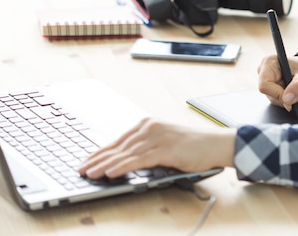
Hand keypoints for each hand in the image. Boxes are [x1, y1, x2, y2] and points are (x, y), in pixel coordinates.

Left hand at [77, 118, 235, 178]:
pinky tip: (111, 173)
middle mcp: (151, 127)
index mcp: (149, 124)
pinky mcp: (166, 149)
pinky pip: (139, 160)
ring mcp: (158, 138)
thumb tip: (123, 161)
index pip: (118, 140)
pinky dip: (123, 167)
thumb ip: (146, 148)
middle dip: (97, 159)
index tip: (86, 161)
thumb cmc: (193, 145)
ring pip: (125, 154)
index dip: (100, 152)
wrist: (216, 143)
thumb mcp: (166, 142)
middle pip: (118, 146)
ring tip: (91, 173)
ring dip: (105, 165)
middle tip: (81, 169)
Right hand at [257, 49, 297, 114]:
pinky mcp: (277, 92)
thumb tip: (287, 100)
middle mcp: (266, 73)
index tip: (293, 100)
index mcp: (269, 63)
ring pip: (281, 101)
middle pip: (274, 95)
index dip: (278, 95)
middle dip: (295, 99)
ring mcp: (271, 84)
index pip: (265, 85)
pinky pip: (286, 103)